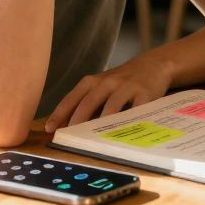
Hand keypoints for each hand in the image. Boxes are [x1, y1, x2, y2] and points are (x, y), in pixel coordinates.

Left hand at [44, 56, 174, 130]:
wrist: (154, 64)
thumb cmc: (121, 81)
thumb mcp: (101, 86)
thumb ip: (86, 102)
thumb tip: (64, 127)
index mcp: (92, 81)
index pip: (72, 98)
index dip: (60, 114)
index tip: (50, 129)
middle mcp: (107, 82)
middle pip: (89, 103)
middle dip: (77, 122)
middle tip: (70, 138)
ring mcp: (126, 87)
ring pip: (111, 107)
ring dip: (101, 124)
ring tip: (94, 140)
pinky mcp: (145, 93)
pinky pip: (135, 110)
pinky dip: (128, 123)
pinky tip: (123, 135)